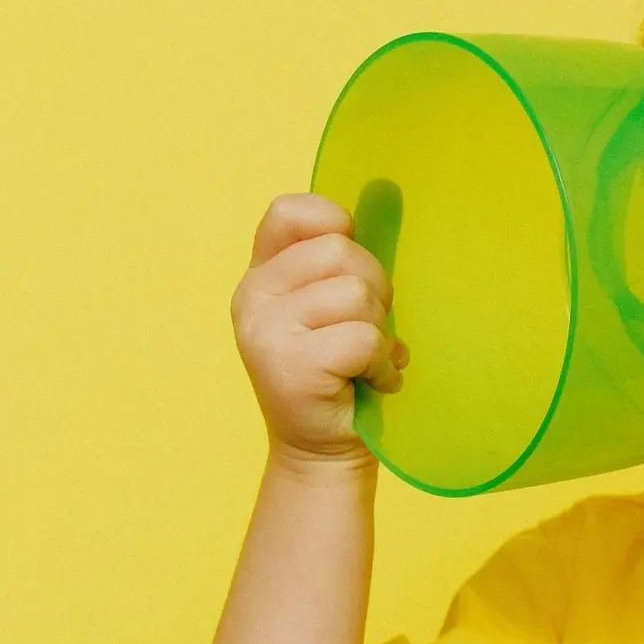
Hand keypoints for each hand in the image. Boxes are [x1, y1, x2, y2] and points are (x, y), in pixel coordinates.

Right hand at [229, 194, 407, 465]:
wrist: (322, 451)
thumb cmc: (341, 372)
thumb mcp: (335, 307)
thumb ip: (344, 262)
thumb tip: (390, 192)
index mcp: (262, 274)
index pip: (291, 211)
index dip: (335, 226)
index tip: (350, 270)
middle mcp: (253, 296)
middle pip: (341, 251)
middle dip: (375, 289)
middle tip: (368, 329)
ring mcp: (266, 331)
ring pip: (357, 294)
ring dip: (380, 331)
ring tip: (366, 359)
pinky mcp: (290, 365)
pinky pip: (363, 338)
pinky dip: (382, 363)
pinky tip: (370, 382)